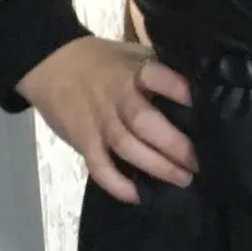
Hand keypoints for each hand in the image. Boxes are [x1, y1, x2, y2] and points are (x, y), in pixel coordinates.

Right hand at [17, 38, 197, 204]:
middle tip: (198, 162)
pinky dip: (116, 184)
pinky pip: (99, 166)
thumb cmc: (101, 60)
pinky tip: (136, 195)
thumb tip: (202, 89)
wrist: (49, 63)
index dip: (176, 89)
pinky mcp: (83, 140)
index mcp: (133, 72)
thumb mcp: (132, 54)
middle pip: (145, 122)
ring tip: (182, 179)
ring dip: (156, 166)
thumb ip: (160, 70)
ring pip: (127, 147)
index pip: (156, 77)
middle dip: (174, 144)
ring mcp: (99, 121)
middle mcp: (117, 97)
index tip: (199, 104)